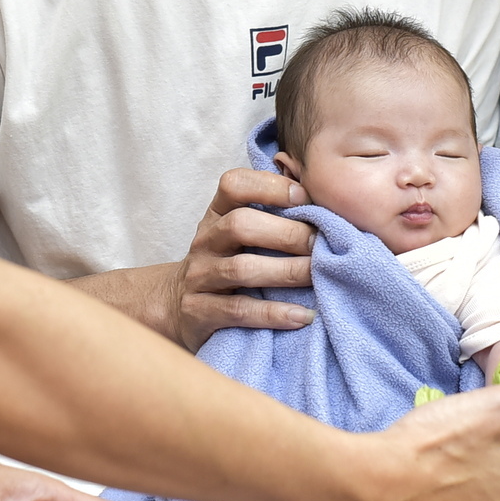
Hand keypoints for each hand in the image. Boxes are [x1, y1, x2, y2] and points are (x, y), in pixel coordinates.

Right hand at [168, 168, 316, 350]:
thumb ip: (270, 217)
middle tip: (322, 243)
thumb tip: (323, 203)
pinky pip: (239, 311)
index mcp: (216, 215)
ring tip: (318, 276)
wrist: (177, 305)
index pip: (234, 185)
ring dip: (286, 271)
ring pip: (240, 269)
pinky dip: (274, 313)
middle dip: (287, 233)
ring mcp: (198, 277)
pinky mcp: (198, 312)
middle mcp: (204, 241)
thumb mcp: (237, 235)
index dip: (269, 186)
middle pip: (240, 225)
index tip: (304, 196)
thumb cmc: (225, 263)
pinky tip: (303, 315)